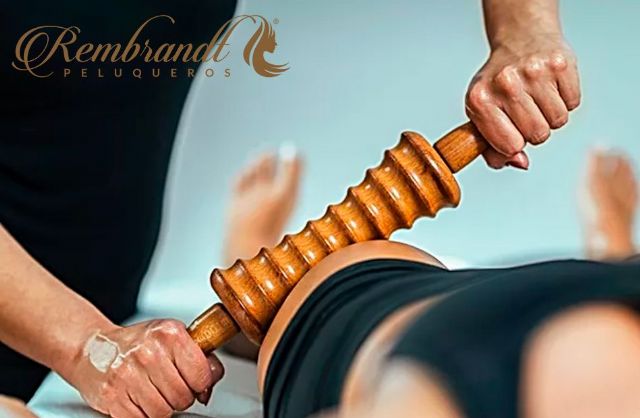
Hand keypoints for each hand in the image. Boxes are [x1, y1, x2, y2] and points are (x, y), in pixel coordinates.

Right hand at [67, 319, 223, 417]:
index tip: (193, 381)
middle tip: (169, 387)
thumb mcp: (172, 338)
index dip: (200, 383)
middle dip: (180, 397)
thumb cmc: (137, 344)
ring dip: (162, 408)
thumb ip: (199, 357)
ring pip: (164, 412)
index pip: (201, 374)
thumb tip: (210, 385)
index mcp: (169, 334)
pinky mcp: (113, 397)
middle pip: (183, 397)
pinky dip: (143, 415)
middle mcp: (149, 352)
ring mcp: (129, 375)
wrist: (93, 348)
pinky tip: (139, 400)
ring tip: (154, 392)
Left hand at [465, 33, 579, 168]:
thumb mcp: (483, 114)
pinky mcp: (560, 63)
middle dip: (534, 130)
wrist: (520, 39)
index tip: (512, 130)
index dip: (515, 143)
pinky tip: (550, 86)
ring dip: (551, 116)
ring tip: (537, 97)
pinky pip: (572, 103)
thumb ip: (493, 149)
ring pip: (557, 121)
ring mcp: (534, 71)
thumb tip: (521, 162)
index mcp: (479, 99)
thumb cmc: (498, 84)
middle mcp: (505, 83)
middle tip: (526, 110)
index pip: (510, 145)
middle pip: (537, 135)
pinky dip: (565, 100)